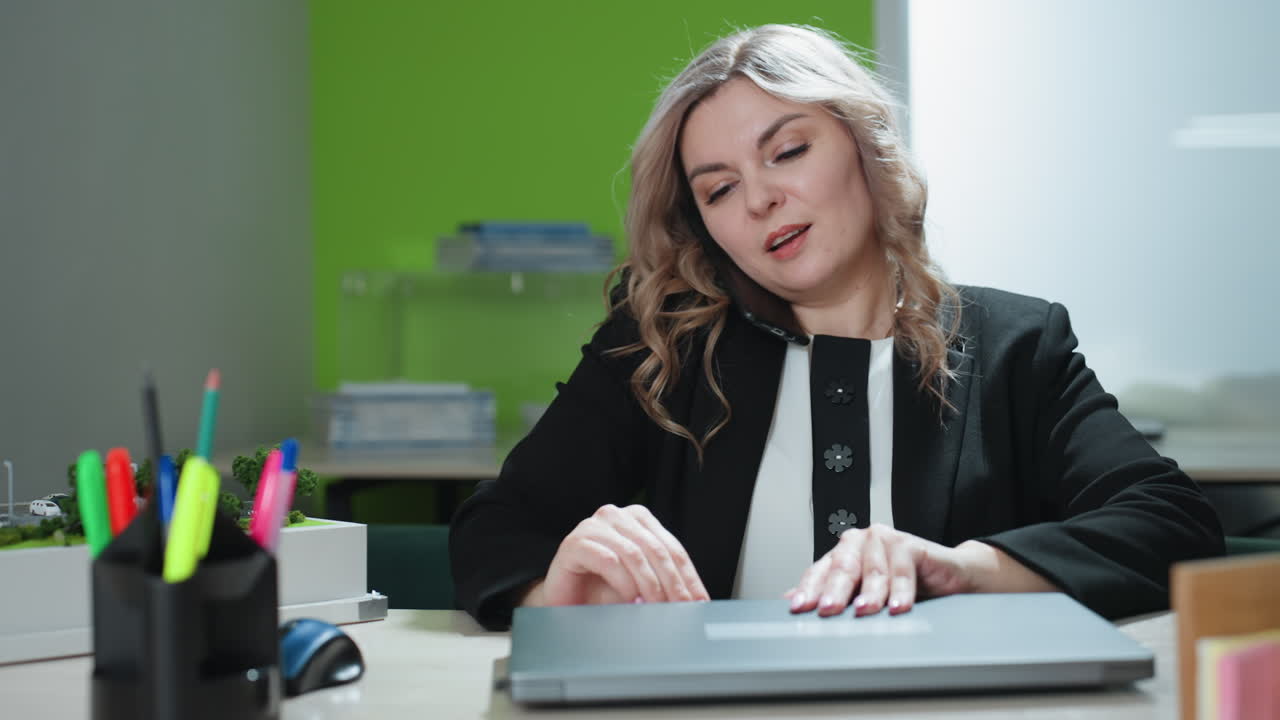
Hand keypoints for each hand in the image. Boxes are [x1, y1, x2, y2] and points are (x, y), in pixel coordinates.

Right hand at [521, 504, 709, 606]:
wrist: (564, 599)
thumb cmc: (601, 590)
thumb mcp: (641, 584)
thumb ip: (664, 583)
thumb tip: (696, 600)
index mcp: (638, 519)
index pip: (672, 548)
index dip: (688, 577)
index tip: (699, 601)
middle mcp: (617, 516)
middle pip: (656, 550)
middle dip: (672, 583)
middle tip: (681, 608)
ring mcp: (594, 526)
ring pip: (634, 554)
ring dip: (649, 585)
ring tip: (656, 608)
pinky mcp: (575, 542)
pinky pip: (608, 560)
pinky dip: (623, 583)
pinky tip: (629, 599)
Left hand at [786, 524, 974, 616]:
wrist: (946, 576)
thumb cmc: (903, 584)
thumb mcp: (864, 593)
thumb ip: (833, 595)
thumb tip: (792, 602)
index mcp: (843, 552)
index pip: (820, 571)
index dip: (809, 590)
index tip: (799, 608)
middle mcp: (861, 542)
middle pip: (843, 568)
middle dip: (834, 590)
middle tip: (827, 609)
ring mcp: (885, 540)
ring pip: (873, 570)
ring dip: (870, 593)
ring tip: (864, 611)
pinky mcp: (910, 544)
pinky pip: (903, 569)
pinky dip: (901, 590)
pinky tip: (898, 606)